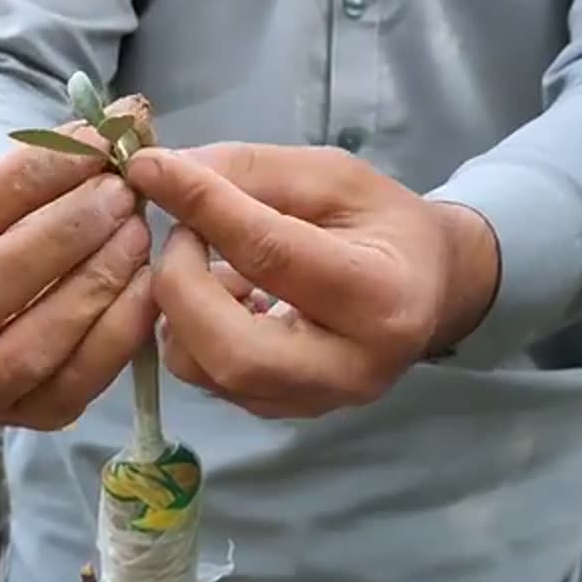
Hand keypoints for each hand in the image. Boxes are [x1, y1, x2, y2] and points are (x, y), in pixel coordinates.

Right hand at [0, 123, 157, 429]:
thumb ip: (53, 159)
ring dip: (94, 281)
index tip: (93, 142)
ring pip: (32, 343)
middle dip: (62, 232)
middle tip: (120, 192)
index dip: (28, 175)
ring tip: (138, 232)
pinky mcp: (30, 420)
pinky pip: (79, 379)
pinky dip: (119, 329)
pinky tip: (150, 284)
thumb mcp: (2, 201)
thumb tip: (129, 114)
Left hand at [122, 143, 499, 418]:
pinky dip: (193, 331)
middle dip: (182, 284)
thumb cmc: (383, 224)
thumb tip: (159, 171)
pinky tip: (220, 296)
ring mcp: (317, 402)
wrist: (430, 288)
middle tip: (181, 233)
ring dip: (182, 310)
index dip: (202, 206)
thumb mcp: (332, 177)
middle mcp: (352, 368)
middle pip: (231, 349)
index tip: (151, 168)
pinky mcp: (284, 412)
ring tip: (208, 264)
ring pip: (209, 372)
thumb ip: (249, 172)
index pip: (271, 254)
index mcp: (380, 296)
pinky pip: (209, 380)